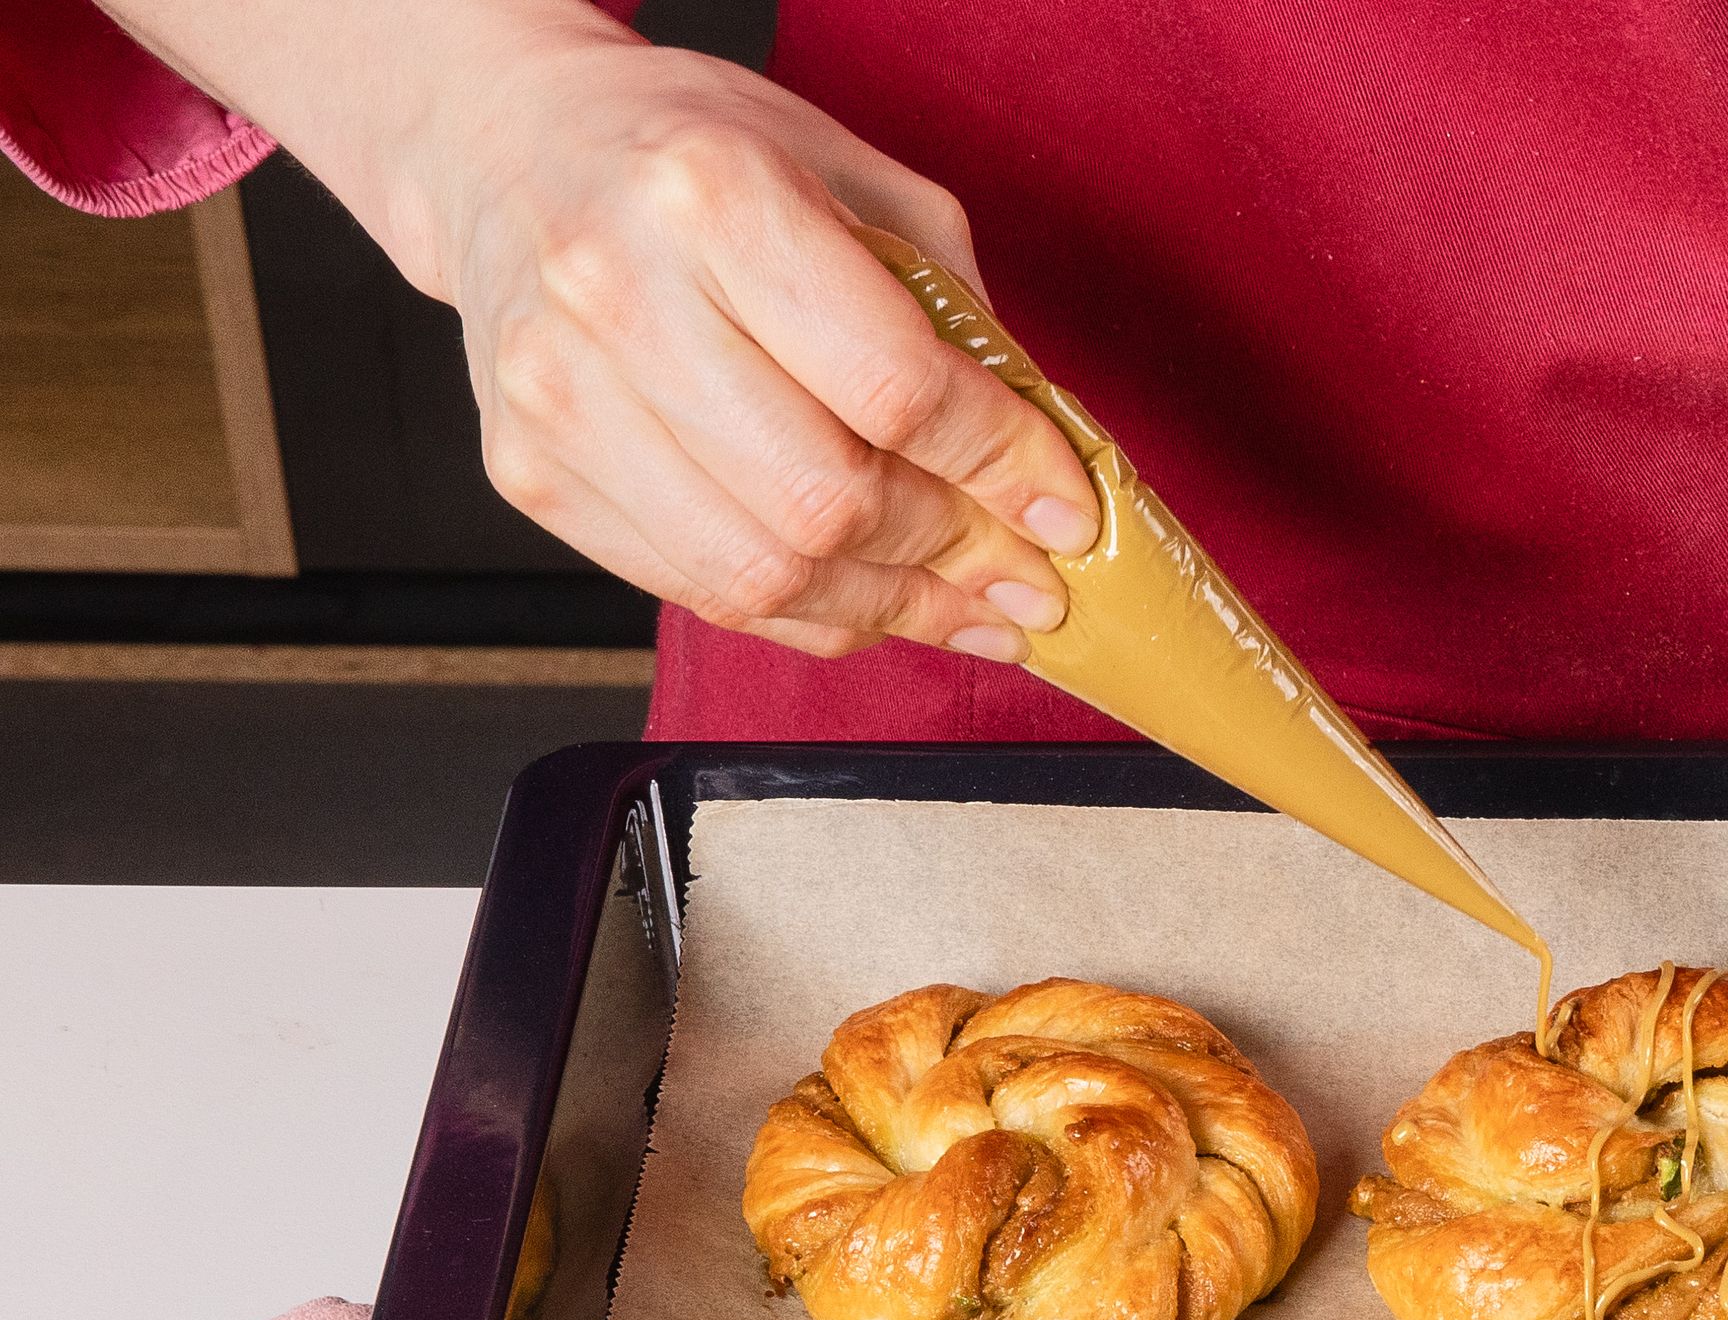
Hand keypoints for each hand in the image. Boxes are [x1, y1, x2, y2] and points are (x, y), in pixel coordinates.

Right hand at [112, 0, 1097, 660]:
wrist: (511, 147)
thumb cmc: (695, 156)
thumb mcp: (855, 183)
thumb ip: (957, 319)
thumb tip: (1044, 463)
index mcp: (712, 196)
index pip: (894, 386)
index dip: (1002, 470)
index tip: (1066, 515)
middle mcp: (617, 293)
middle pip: (827, 501)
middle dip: (953, 555)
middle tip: (1024, 574)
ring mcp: (560, 396)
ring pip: (763, 573)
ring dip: (893, 608)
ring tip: (968, 606)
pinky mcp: (532, 472)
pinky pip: (702, 592)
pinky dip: (811, 615)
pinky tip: (874, 598)